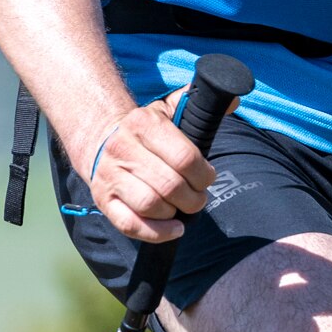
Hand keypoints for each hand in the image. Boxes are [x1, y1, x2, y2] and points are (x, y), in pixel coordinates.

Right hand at [85, 90, 217, 241]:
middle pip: (170, 185)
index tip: (208, 177)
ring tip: (182, 209)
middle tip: (198, 198)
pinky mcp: (103, 200)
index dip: (204, 174)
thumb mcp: (168, 109)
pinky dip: (156, 233)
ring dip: (175, 213)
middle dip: (193, 198)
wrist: (98, 138)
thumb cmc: (144, 130)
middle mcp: (122, 148)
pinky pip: (129, 224)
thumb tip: (233, 99)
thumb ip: (197, 103)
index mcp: (143, 124)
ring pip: (150, 205)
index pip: (184, 157)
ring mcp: (110, 176)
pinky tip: (174, 228)